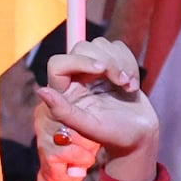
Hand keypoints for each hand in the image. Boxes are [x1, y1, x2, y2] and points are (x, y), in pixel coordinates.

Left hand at [34, 38, 159, 180]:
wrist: (138, 135)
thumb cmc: (113, 135)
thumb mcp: (89, 127)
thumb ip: (63, 111)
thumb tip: (41, 91)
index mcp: (64, 92)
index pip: (58, 63)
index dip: (79, 61)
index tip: (102, 69)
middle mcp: (76, 77)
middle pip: (81, 48)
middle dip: (107, 61)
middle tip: (123, 82)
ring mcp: (94, 70)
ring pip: (100, 45)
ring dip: (120, 62)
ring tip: (128, 86)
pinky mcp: (112, 64)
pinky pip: (117, 47)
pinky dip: (129, 61)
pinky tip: (132, 83)